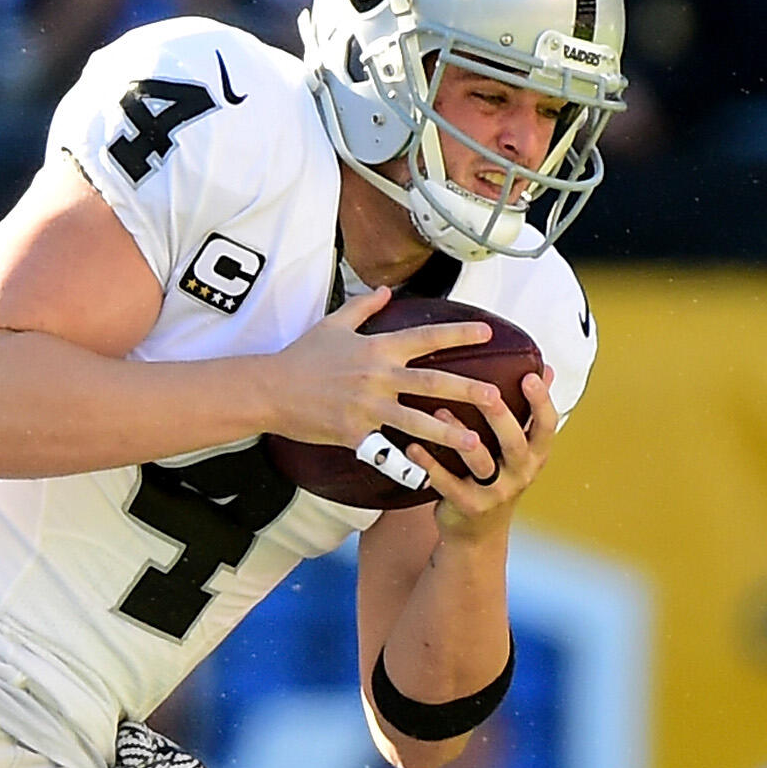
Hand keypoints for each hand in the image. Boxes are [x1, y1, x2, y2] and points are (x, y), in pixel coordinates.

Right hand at [259, 285, 499, 470]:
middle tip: (497, 397)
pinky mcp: (353, 433)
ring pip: (416, 420)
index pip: (426, 337)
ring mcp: (366, 407)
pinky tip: (425, 475)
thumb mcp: (332, 324)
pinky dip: (405, 465)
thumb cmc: (300, 357)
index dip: (458, 333)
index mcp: (377, 348)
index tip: (488, 332)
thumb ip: (363, 307)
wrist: (268, 389)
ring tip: (475, 444)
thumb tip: (386, 292)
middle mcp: (378, 376)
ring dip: (448, 433)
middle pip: (432, 382)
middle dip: (468, 390)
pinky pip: (384, 451)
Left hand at [427, 363, 554, 540]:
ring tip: (439, 411)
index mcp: (535, 455)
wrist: (477, 533)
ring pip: (480, 462)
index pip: (547, 425)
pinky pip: (447, 483)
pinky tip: (412, 445)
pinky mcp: (468, 506)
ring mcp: (496, 492)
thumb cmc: (496, 477)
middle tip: (486, 391)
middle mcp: (521, 473)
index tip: (531, 375)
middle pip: (515, 442)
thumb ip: (527, 412)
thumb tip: (545, 369)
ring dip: (460, 435)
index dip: (542, 401)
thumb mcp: (518, 449)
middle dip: (501, 416)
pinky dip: (429, 463)